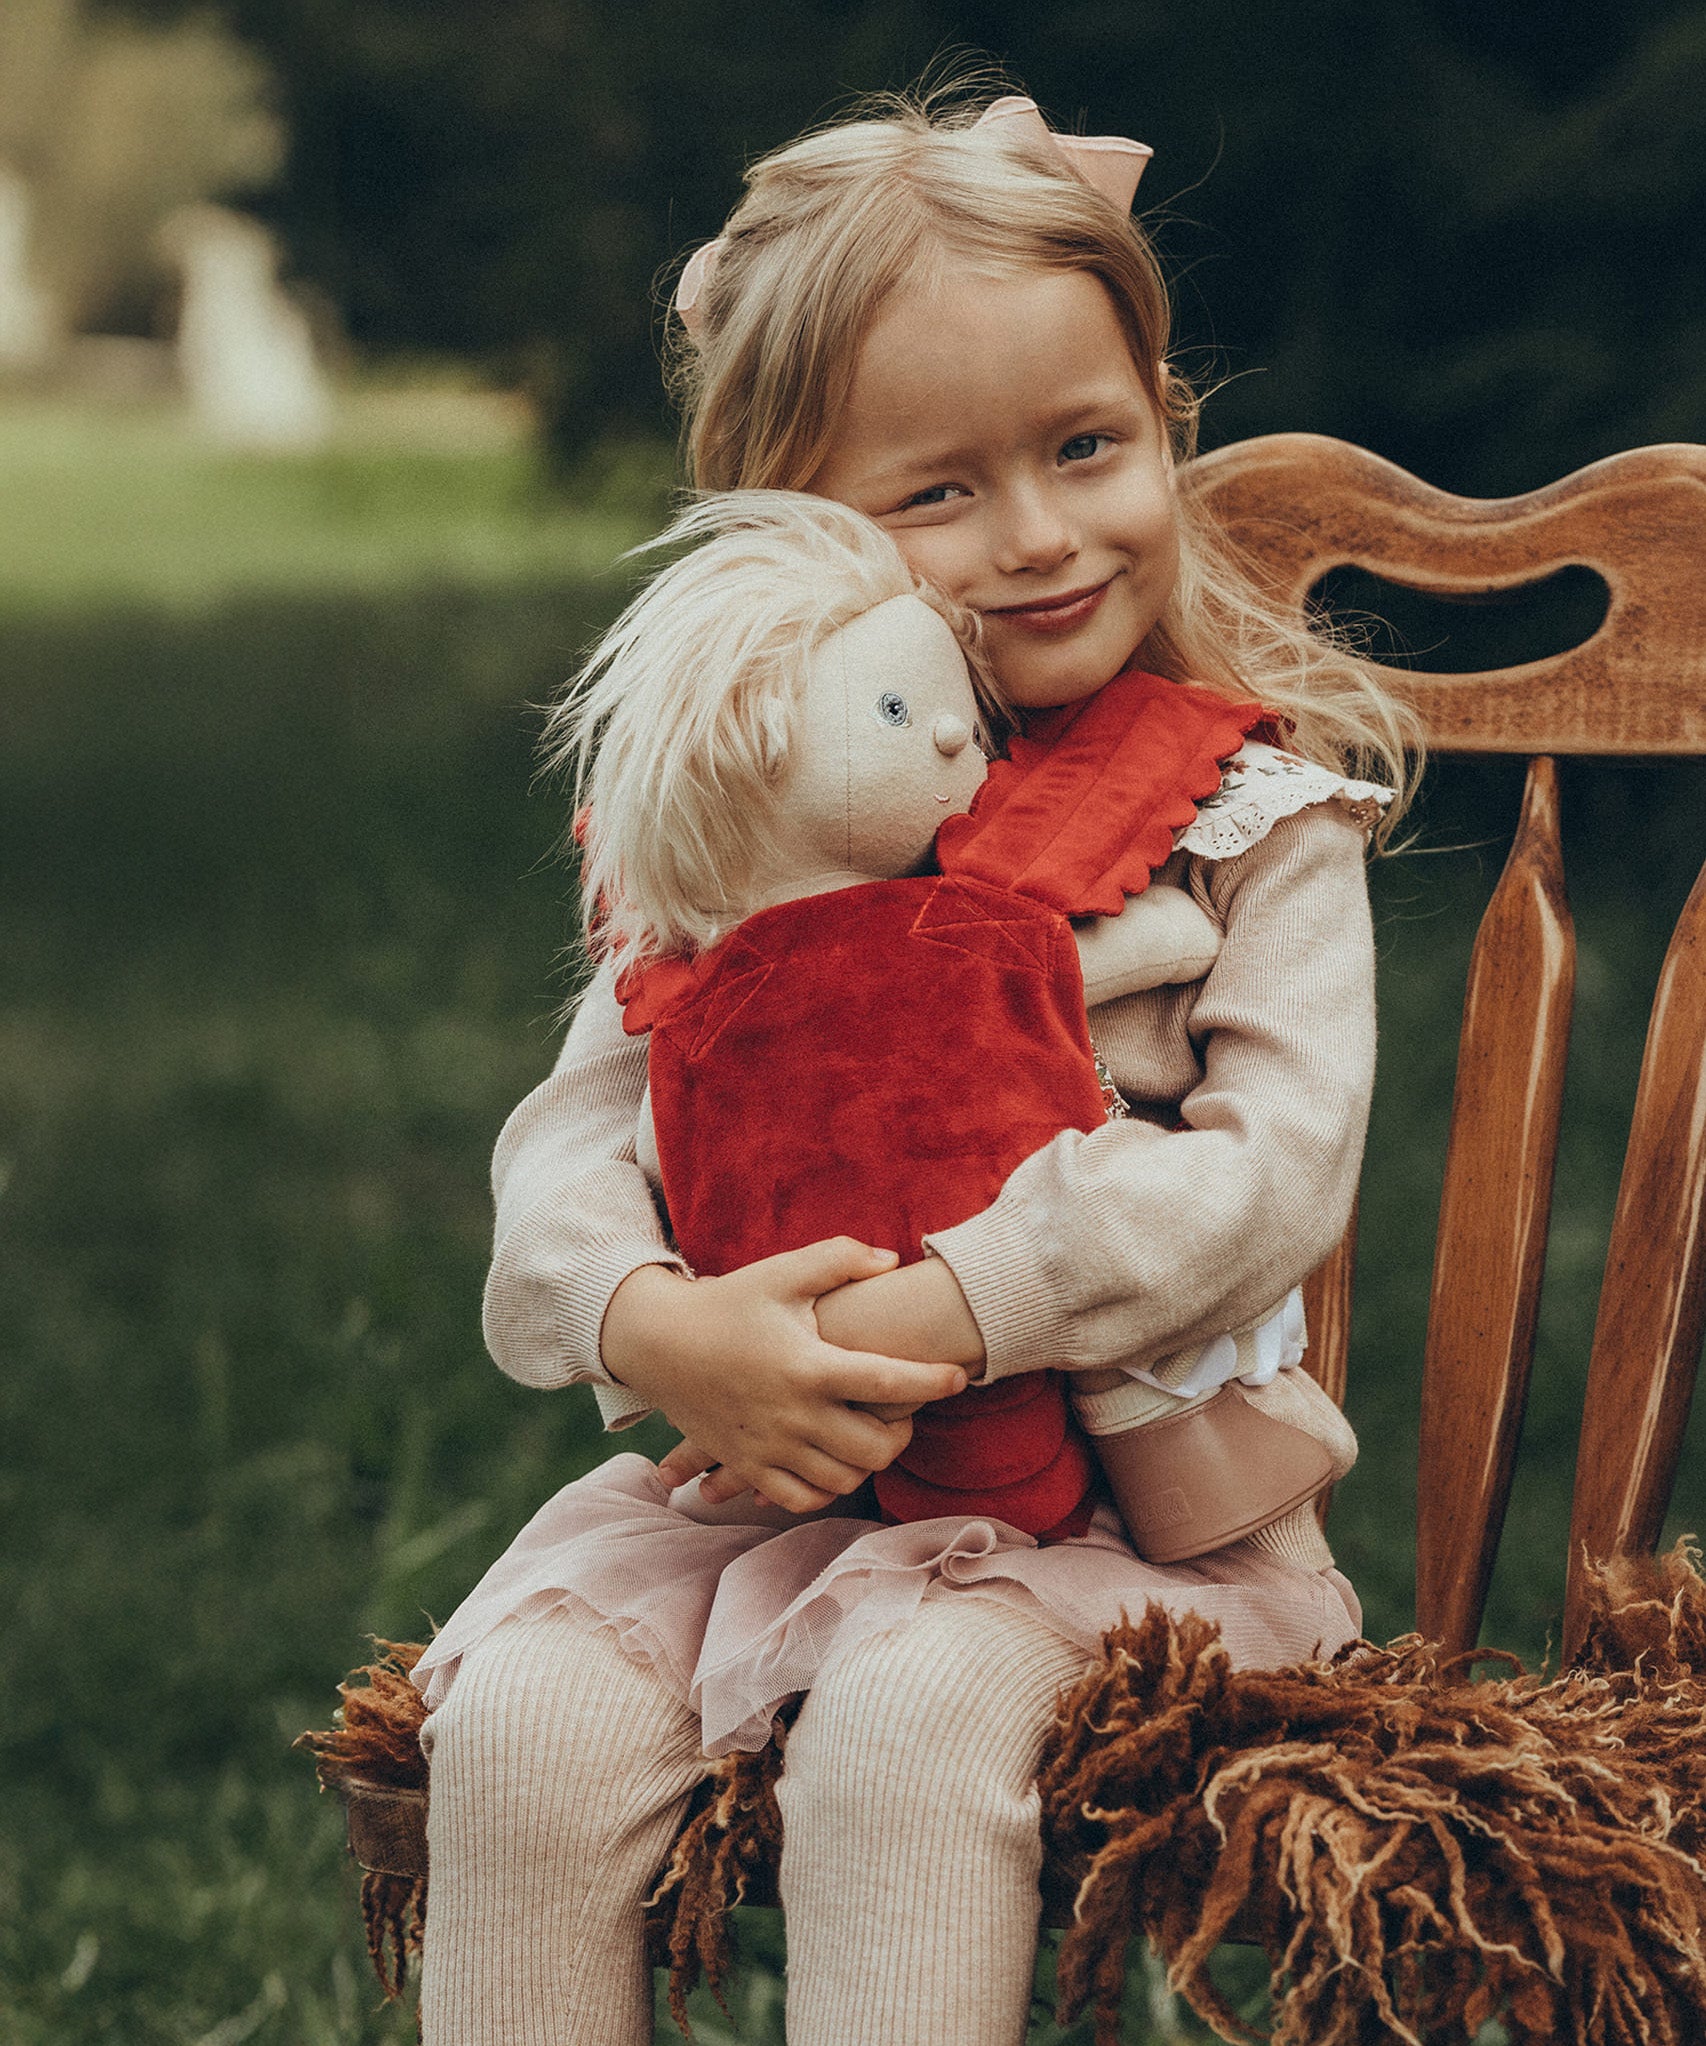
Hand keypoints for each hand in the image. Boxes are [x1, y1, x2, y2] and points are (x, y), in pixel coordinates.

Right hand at [602, 1240, 967, 1512]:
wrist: (658, 1343)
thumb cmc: (727, 1301)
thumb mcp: (783, 1271)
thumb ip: (840, 1259)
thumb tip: (892, 1261)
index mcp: (808, 1366)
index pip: (887, 1382)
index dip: (932, 1382)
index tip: (958, 1376)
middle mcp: (792, 1415)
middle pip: (873, 1449)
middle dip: (902, 1433)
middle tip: (905, 1412)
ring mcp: (769, 1447)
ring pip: (842, 1480)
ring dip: (867, 1463)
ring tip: (872, 1435)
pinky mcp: (748, 1465)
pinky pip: (799, 1499)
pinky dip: (826, 1488)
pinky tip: (834, 1463)